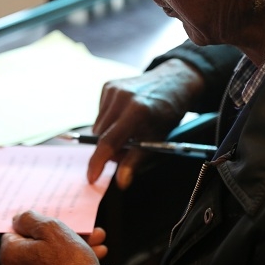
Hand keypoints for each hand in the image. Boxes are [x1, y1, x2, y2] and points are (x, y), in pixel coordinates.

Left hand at [0, 210, 100, 264]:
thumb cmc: (68, 263)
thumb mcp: (50, 228)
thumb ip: (30, 219)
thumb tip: (18, 219)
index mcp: (12, 255)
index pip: (16, 230)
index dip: (35, 222)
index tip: (49, 219)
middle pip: (38, 241)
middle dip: (61, 232)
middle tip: (77, 227)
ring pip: (53, 252)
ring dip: (73, 243)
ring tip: (94, 237)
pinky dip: (74, 258)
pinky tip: (93, 250)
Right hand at [89, 58, 204, 188]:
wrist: (172, 83)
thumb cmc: (166, 113)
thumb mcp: (157, 139)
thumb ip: (135, 161)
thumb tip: (121, 181)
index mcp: (137, 112)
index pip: (109, 142)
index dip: (98, 162)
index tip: (92, 176)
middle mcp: (122, 98)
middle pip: (100, 135)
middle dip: (109, 148)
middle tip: (126, 149)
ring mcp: (113, 89)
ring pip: (97, 125)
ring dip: (107, 134)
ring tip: (127, 130)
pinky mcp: (108, 85)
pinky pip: (99, 113)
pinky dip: (108, 120)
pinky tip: (123, 116)